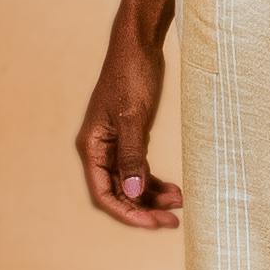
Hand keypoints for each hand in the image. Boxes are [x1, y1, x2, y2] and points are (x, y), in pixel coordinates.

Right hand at [76, 25, 182, 228]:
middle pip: (118, 192)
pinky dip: (156, 181)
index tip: (153, 223)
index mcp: (91, 146)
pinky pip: (140, 169)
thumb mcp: (132, 116)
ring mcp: (115, 145)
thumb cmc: (130, 75)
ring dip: (152, 196)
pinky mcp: (131, 138)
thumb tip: (132, 190)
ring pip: (131, 183)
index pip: (104, 193)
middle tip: (171, 221)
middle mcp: (100, 150)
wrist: (139, 46)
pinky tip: (174, 189)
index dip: (127, 212)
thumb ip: (131, 154)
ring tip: (178, 204)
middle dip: (143, 209)